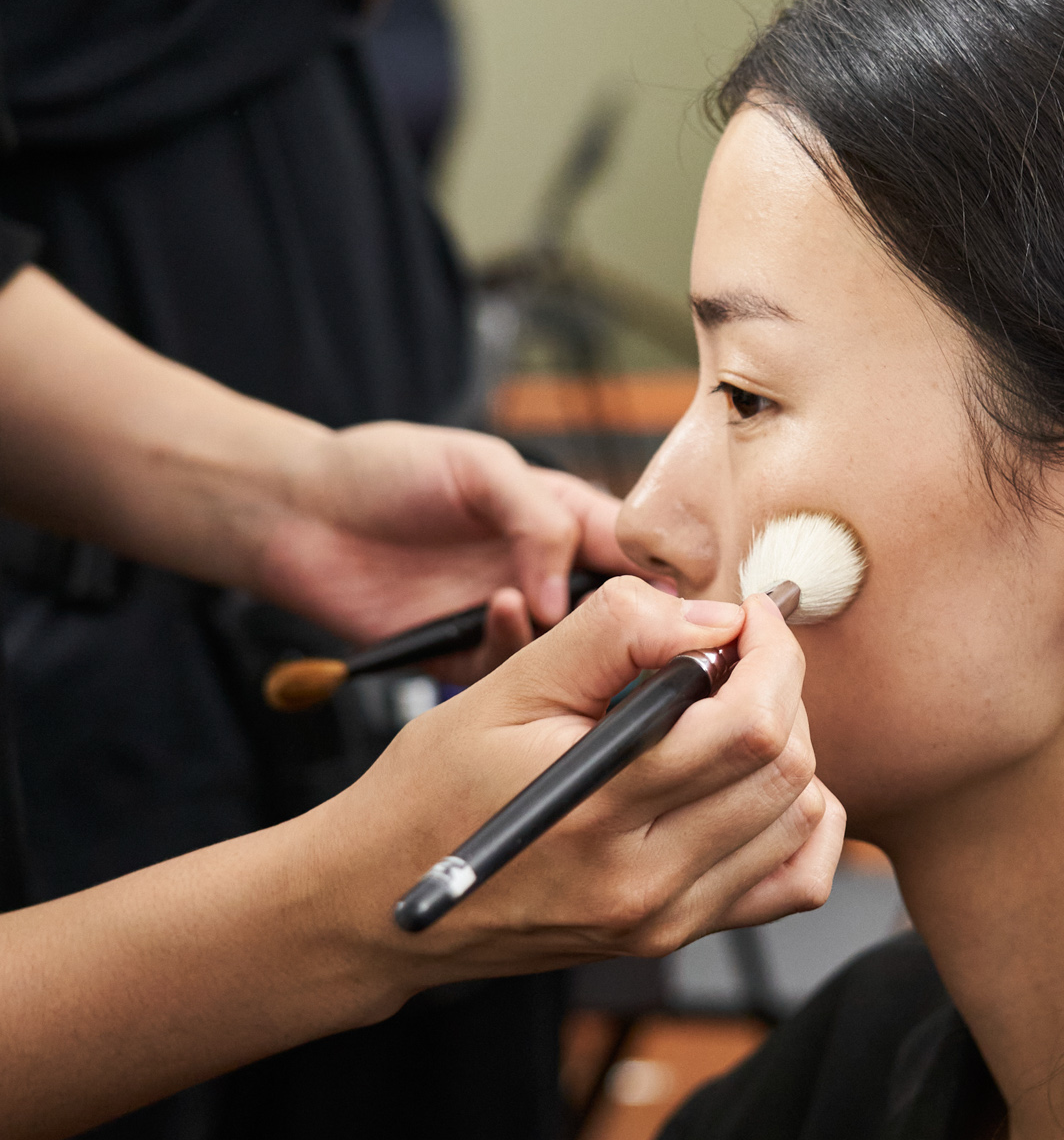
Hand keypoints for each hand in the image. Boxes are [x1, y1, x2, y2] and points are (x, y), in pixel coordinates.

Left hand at [252, 420, 636, 671]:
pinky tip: (490, 614)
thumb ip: (538, 517)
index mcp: (565, 518)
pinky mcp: (467, 658)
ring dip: (564, 641)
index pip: (643, 553)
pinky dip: (509, 651)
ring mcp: (509, 618)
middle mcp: (546, 574)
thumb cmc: (382, 471)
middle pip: (621, 615)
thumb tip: (567, 593)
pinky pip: (507, 674)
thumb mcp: (475, 466)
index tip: (692, 603)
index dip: (673, 579)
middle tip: (643, 634)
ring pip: (570, 655)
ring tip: (538, 606)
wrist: (295, 514)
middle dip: (635, 626)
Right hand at [317, 576, 845, 989]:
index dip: (771, 652)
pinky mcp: (672, 937)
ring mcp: (664, 919)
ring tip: (731, 712)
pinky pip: (794, 882)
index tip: (749, 615)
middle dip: (782, 689)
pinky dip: (800, 824)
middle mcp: (643, 878)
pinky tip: (750, 784)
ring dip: (788, 748)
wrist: (380, 902)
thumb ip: (612, 636)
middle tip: (737, 655)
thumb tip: (713, 618)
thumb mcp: (504, 687)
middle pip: (787, 769)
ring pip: (803, 820)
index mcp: (600, 807)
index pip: (750, 725)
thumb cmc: (430, 789)